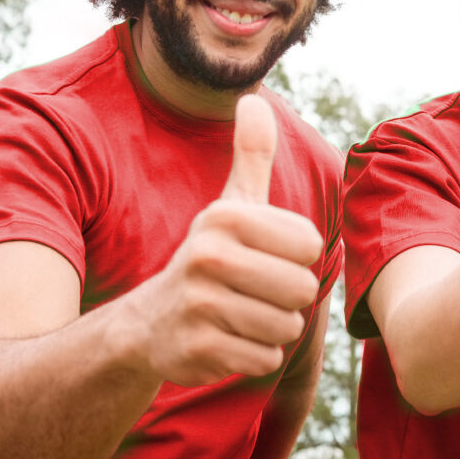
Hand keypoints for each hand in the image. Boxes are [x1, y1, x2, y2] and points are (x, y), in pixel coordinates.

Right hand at [134, 94, 324, 384]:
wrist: (149, 323)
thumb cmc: (210, 257)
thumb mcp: (230, 205)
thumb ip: (250, 155)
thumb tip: (253, 99)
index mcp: (225, 217)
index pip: (311, 246)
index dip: (295, 258)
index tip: (263, 257)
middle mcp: (208, 255)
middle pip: (302, 289)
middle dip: (286, 298)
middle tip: (251, 292)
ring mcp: (199, 304)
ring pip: (286, 327)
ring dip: (271, 328)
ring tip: (239, 315)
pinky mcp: (197, 349)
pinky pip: (264, 359)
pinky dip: (254, 356)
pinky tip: (226, 340)